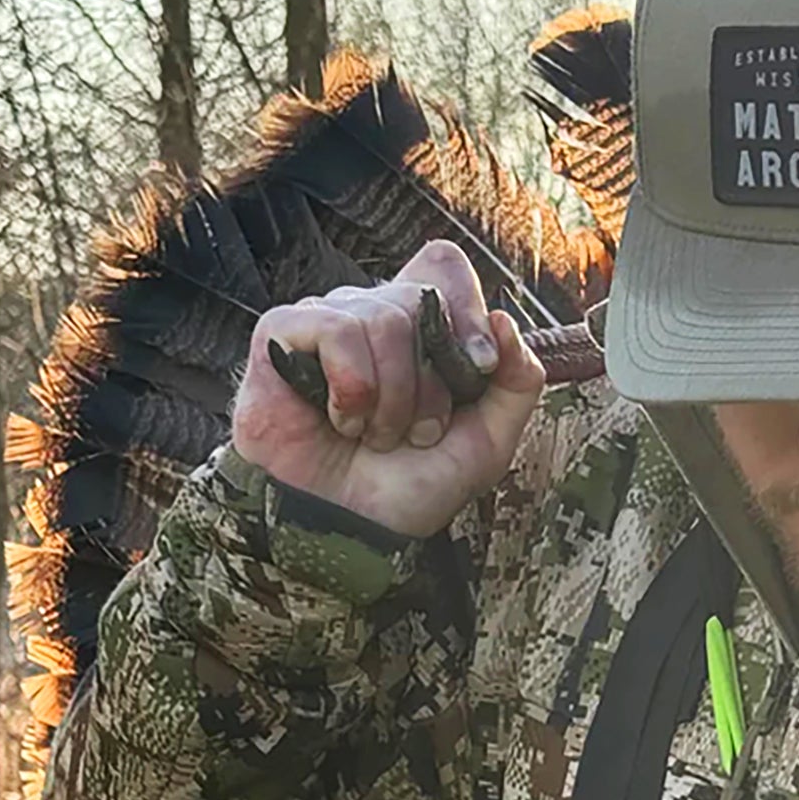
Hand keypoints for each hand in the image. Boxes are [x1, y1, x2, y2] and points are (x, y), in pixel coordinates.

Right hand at [230, 237, 545, 537]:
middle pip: (422, 298)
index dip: (467, 308)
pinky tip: (340, 420)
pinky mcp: (281, 333)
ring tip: (375, 436)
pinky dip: (353, 388)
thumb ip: (517, 385)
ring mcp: (325, 319)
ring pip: (384, 318)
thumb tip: (505, 321)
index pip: (444, 267)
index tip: (478, 367)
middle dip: (433, 382)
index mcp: (417, 329)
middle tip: (416, 432)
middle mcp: (371, 314)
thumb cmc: (408, 489)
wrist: (350, 531)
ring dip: (393, 398)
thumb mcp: (487, 444)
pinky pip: (336, 329)